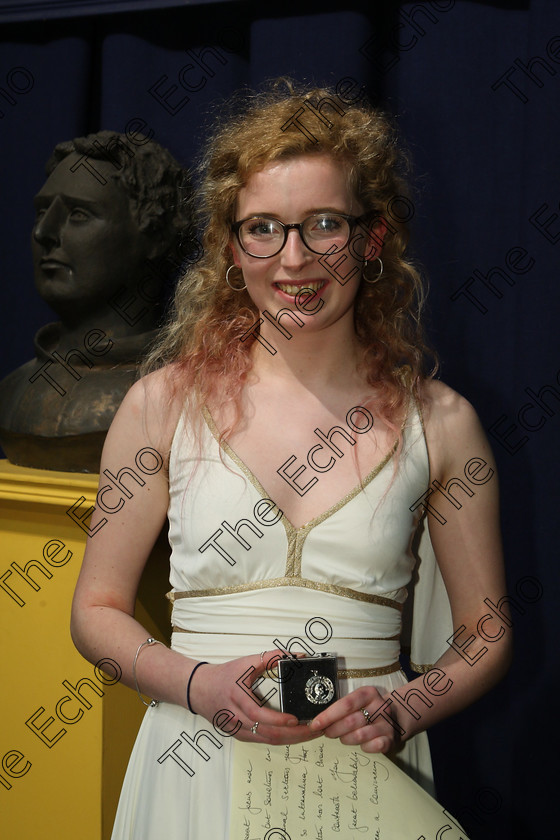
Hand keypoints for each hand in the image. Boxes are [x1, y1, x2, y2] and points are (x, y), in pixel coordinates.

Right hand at [188, 649, 323, 744]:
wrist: (199, 690)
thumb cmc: (224, 675)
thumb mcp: (246, 663)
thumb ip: (271, 657)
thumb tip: (297, 656)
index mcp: (237, 698)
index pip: (258, 714)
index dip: (278, 719)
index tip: (296, 719)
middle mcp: (236, 718)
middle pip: (267, 733)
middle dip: (294, 734)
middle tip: (315, 729)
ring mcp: (237, 730)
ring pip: (267, 740)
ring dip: (290, 739)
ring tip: (310, 733)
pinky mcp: (240, 736)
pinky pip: (263, 740)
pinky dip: (280, 739)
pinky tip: (295, 735)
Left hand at [307, 685, 402, 753]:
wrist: (396, 718)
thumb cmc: (368, 710)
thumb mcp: (358, 702)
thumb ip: (341, 708)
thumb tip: (317, 720)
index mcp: (368, 693)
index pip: (346, 704)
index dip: (328, 715)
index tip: (315, 724)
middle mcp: (380, 707)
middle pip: (351, 721)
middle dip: (334, 729)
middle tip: (326, 733)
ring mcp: (387, 724)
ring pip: (360, 735)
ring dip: (346, 739)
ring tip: (341, 738)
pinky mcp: (391, 739)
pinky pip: (374, 746)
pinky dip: (363, 747)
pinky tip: (360, 744)